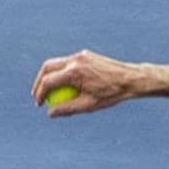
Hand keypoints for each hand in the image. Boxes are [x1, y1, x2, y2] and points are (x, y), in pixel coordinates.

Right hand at [31, 49, 145, 117]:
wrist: (131, 78)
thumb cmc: (111, 94)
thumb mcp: (88, 105)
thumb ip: (67, 109)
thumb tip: (50, 113)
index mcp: (74, 72)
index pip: (48, 82)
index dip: (40, 94)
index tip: (39, 104)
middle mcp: (75, 60)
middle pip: (47, 68)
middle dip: (38, 82)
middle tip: (37, 96)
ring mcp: (80, 55)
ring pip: (57, 63)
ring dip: (49, 76)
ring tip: (48, 91)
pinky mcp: (86, 54)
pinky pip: (68, 62)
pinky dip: (62, 72)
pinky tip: (64, 85)